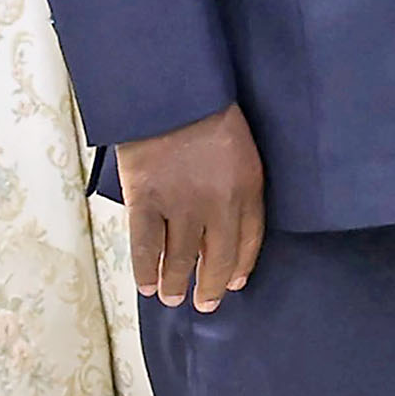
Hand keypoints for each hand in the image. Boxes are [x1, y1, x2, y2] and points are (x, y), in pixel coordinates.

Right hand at [119, 103, 265, 310]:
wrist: (171, 91)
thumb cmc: (208, 110)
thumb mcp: (242, 146)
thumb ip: (240, 182)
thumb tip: (227, 220)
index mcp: (248, 187)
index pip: (249, 240)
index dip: (241, 266)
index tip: (234, 283)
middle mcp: (219, 204)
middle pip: (218, 257)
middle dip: (211, 286)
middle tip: (205, 304)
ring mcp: (181, 205)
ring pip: (181, 258)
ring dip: (177, 283)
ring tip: (172, 298)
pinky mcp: (147, 201)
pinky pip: (146, 247)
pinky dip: (145, 269)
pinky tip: (146, 284)